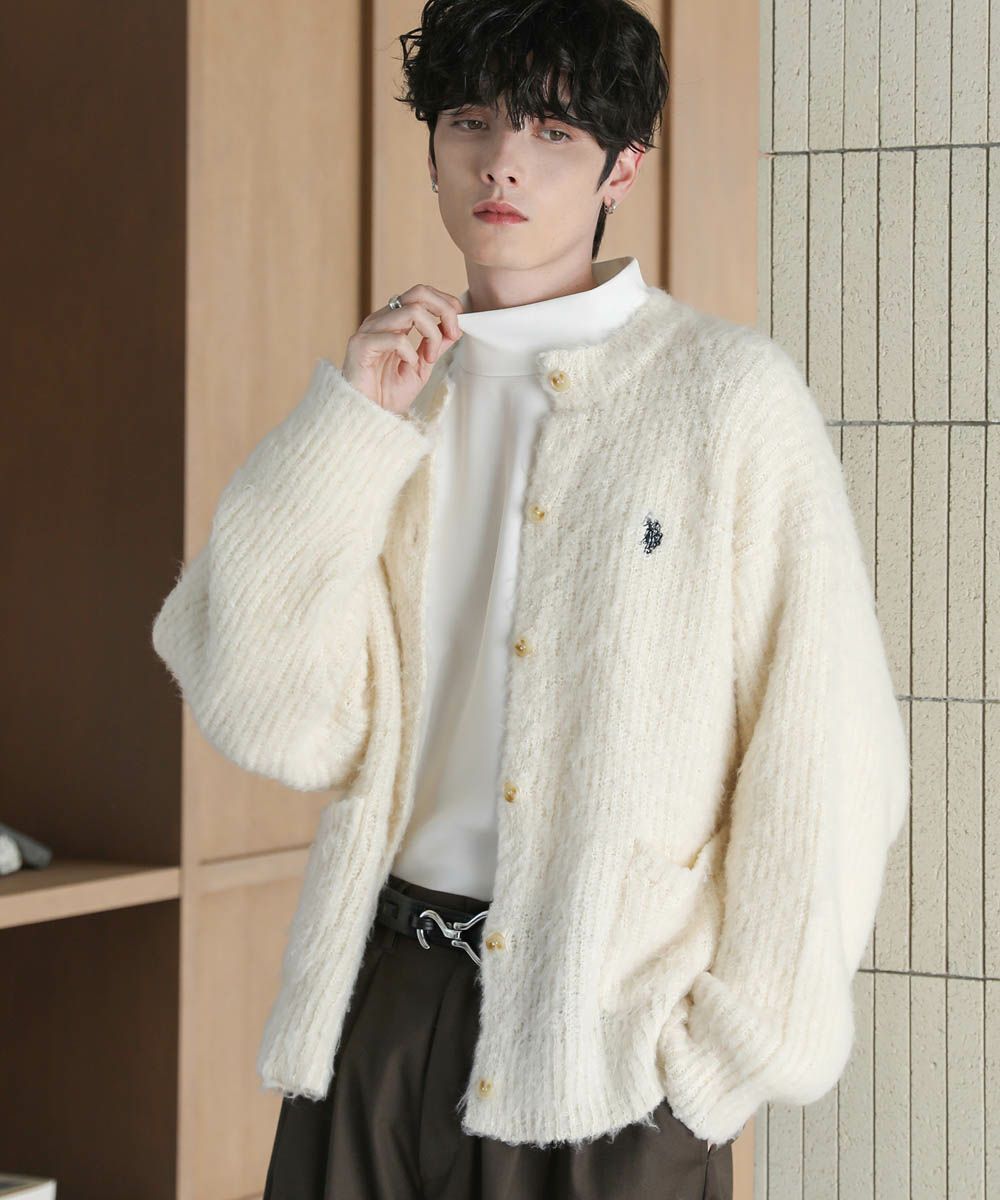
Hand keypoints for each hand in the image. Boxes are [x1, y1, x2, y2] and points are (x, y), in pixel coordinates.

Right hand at [341, 284, 463, 414]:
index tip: (457, 328)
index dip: (446, 304)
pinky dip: (410, 353)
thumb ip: (435, 344)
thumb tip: (455, 326)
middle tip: (453, 334)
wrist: (368, 417)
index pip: (422, 294)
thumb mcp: (421, 366)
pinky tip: (409, 366)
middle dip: (445, 310)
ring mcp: (369, 330)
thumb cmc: (387, 394)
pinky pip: (396, 338)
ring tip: (429, 358)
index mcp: (393, 321)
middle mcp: (381, 320)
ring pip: (412, 311)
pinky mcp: (361, 345)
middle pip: (419, 292)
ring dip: (432, 335)